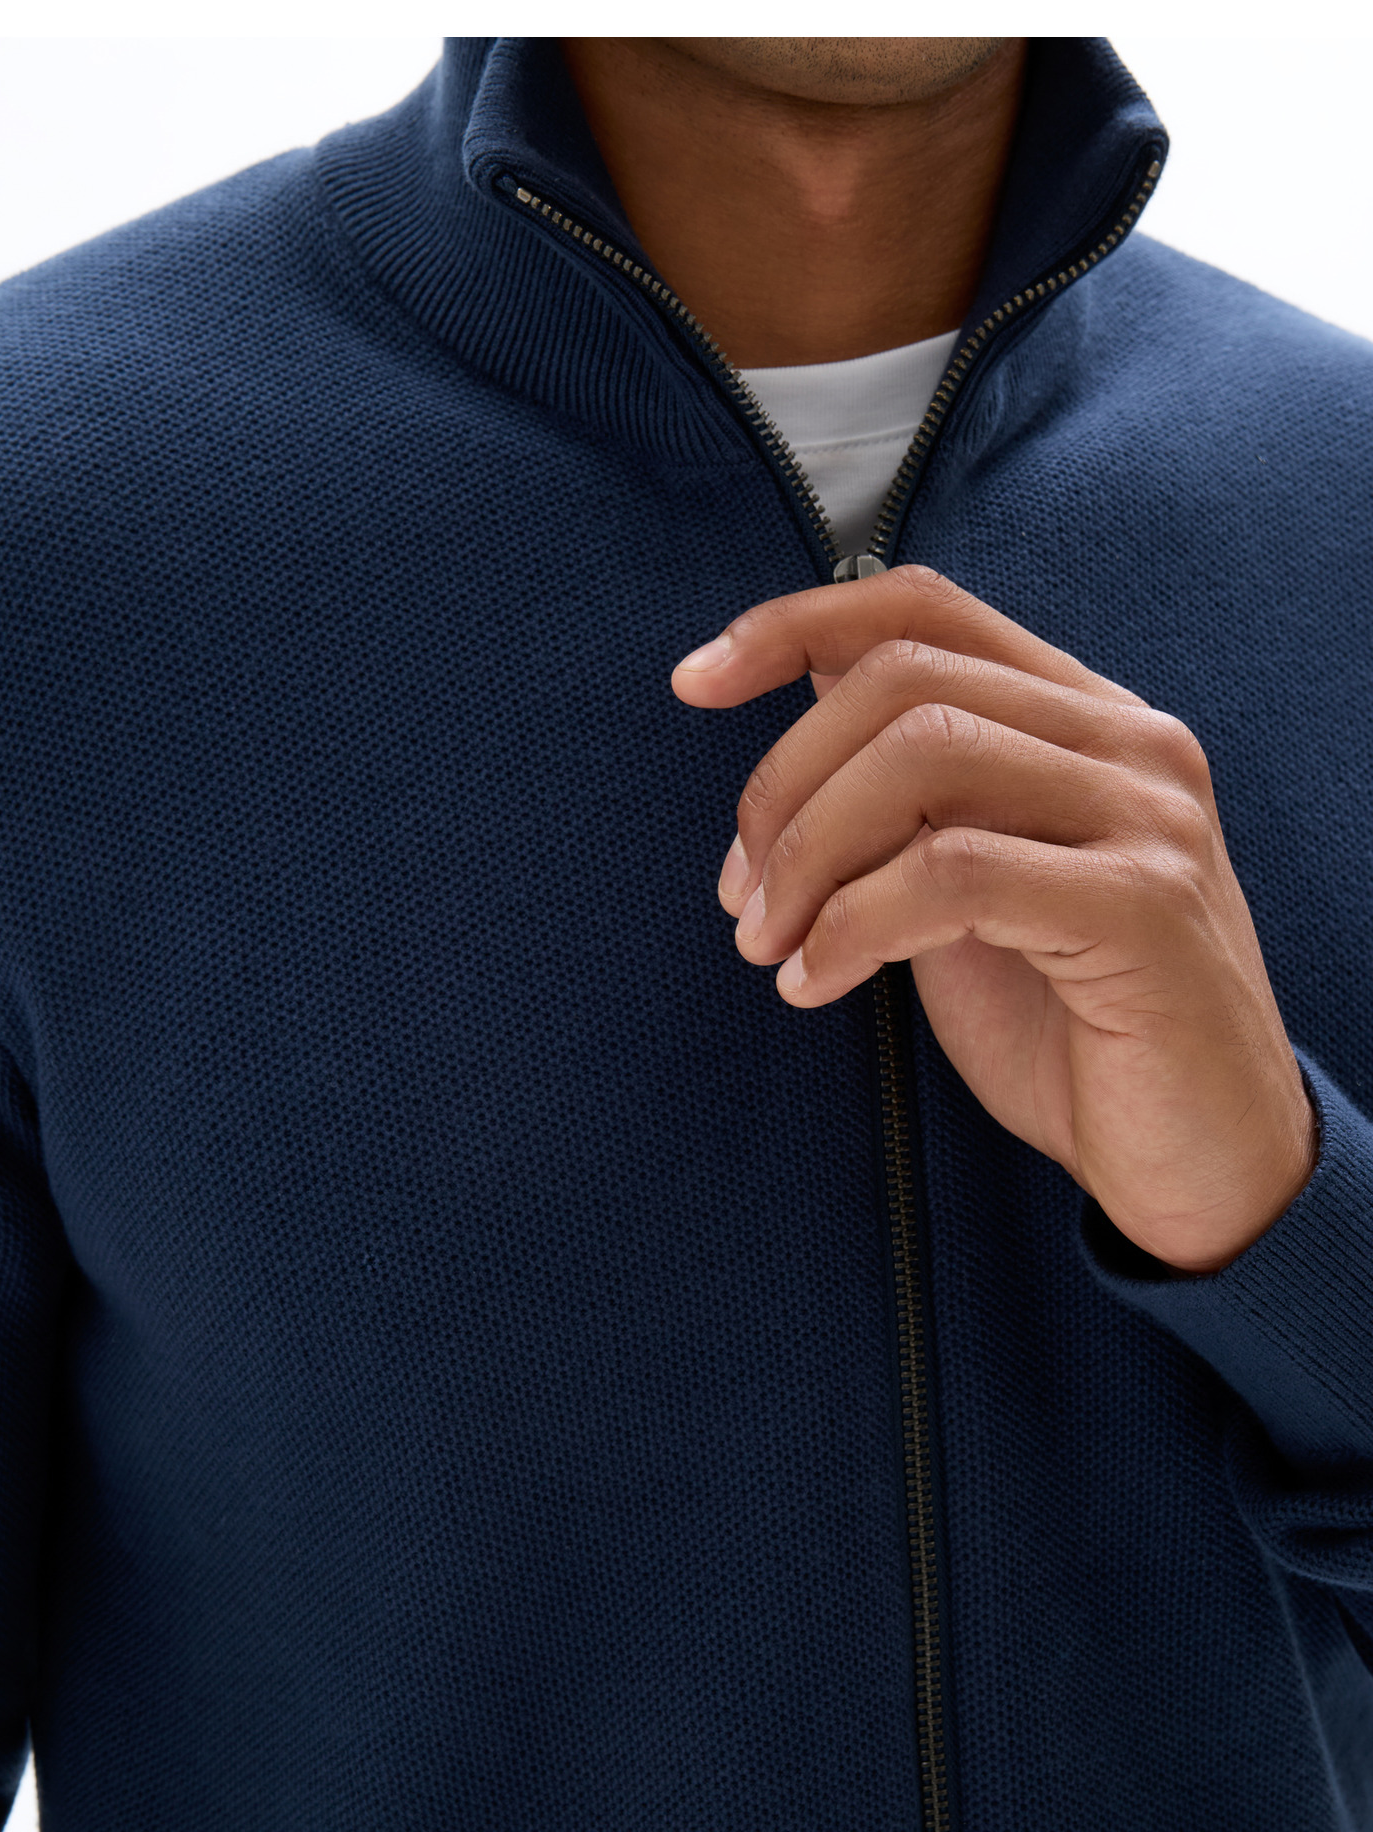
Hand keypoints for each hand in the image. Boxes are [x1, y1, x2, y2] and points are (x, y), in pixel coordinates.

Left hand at [671, 565, 1317, 1274]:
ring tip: (771, 947)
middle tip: (741, 899)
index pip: (922, 607)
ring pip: (922, 756)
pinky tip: (817, 982)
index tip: (695, 685)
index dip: (792, 628)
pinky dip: (851, 925)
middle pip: (902, 680)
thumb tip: (791, 737)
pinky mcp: (1139, 904)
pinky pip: (952, 871)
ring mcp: (1145, 816)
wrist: (1198, 1161)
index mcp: (1084, 720)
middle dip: (782, 786)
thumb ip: (908, 806)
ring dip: (807, 857)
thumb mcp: (968, 894)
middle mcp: (1128, 742)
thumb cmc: (1072, 1031)